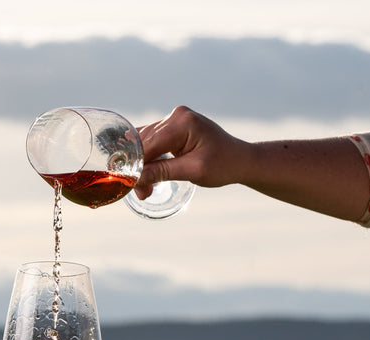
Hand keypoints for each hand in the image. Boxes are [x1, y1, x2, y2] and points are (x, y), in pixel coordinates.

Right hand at [132, 105, 250, 198]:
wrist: (240, 159)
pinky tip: (148, 175)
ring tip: (145, 189)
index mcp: (182, 122)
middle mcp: (175, 116)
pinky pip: (152, 141)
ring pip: (145, 143)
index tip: (130, 186)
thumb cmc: (223, 165)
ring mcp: (174, 119)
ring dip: (142, 166)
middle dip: (139, 169)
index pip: (148, 144)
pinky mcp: (173, 127)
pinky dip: (148, 158)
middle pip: (144, 143)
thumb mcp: (193, 171)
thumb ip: (162, 172)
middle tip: (141, 193)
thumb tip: (135, 179)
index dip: (136, 166)